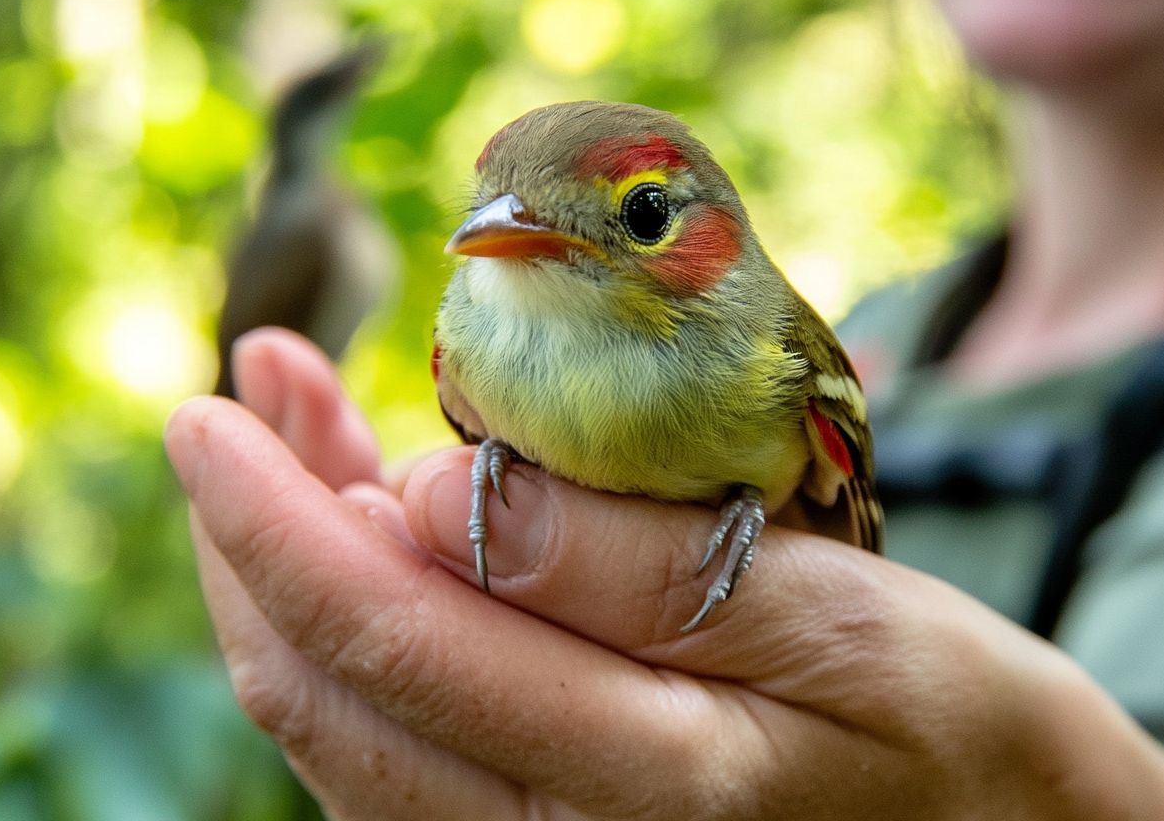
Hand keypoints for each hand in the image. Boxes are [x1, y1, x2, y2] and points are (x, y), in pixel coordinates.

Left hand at [166, 329, 1163, 819]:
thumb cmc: (943, 714)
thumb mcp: (836, 616)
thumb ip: (635, 574)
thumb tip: (433, 497)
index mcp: (637, 781)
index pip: (393, 644)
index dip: (278, 516)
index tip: (221, 400)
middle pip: (324, 686)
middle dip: (253, 525)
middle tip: (249, 383)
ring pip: (335, 707)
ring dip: (285, 556)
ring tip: (287, 415)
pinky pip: (388, 721)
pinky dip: (349, 604)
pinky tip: (359, 508)